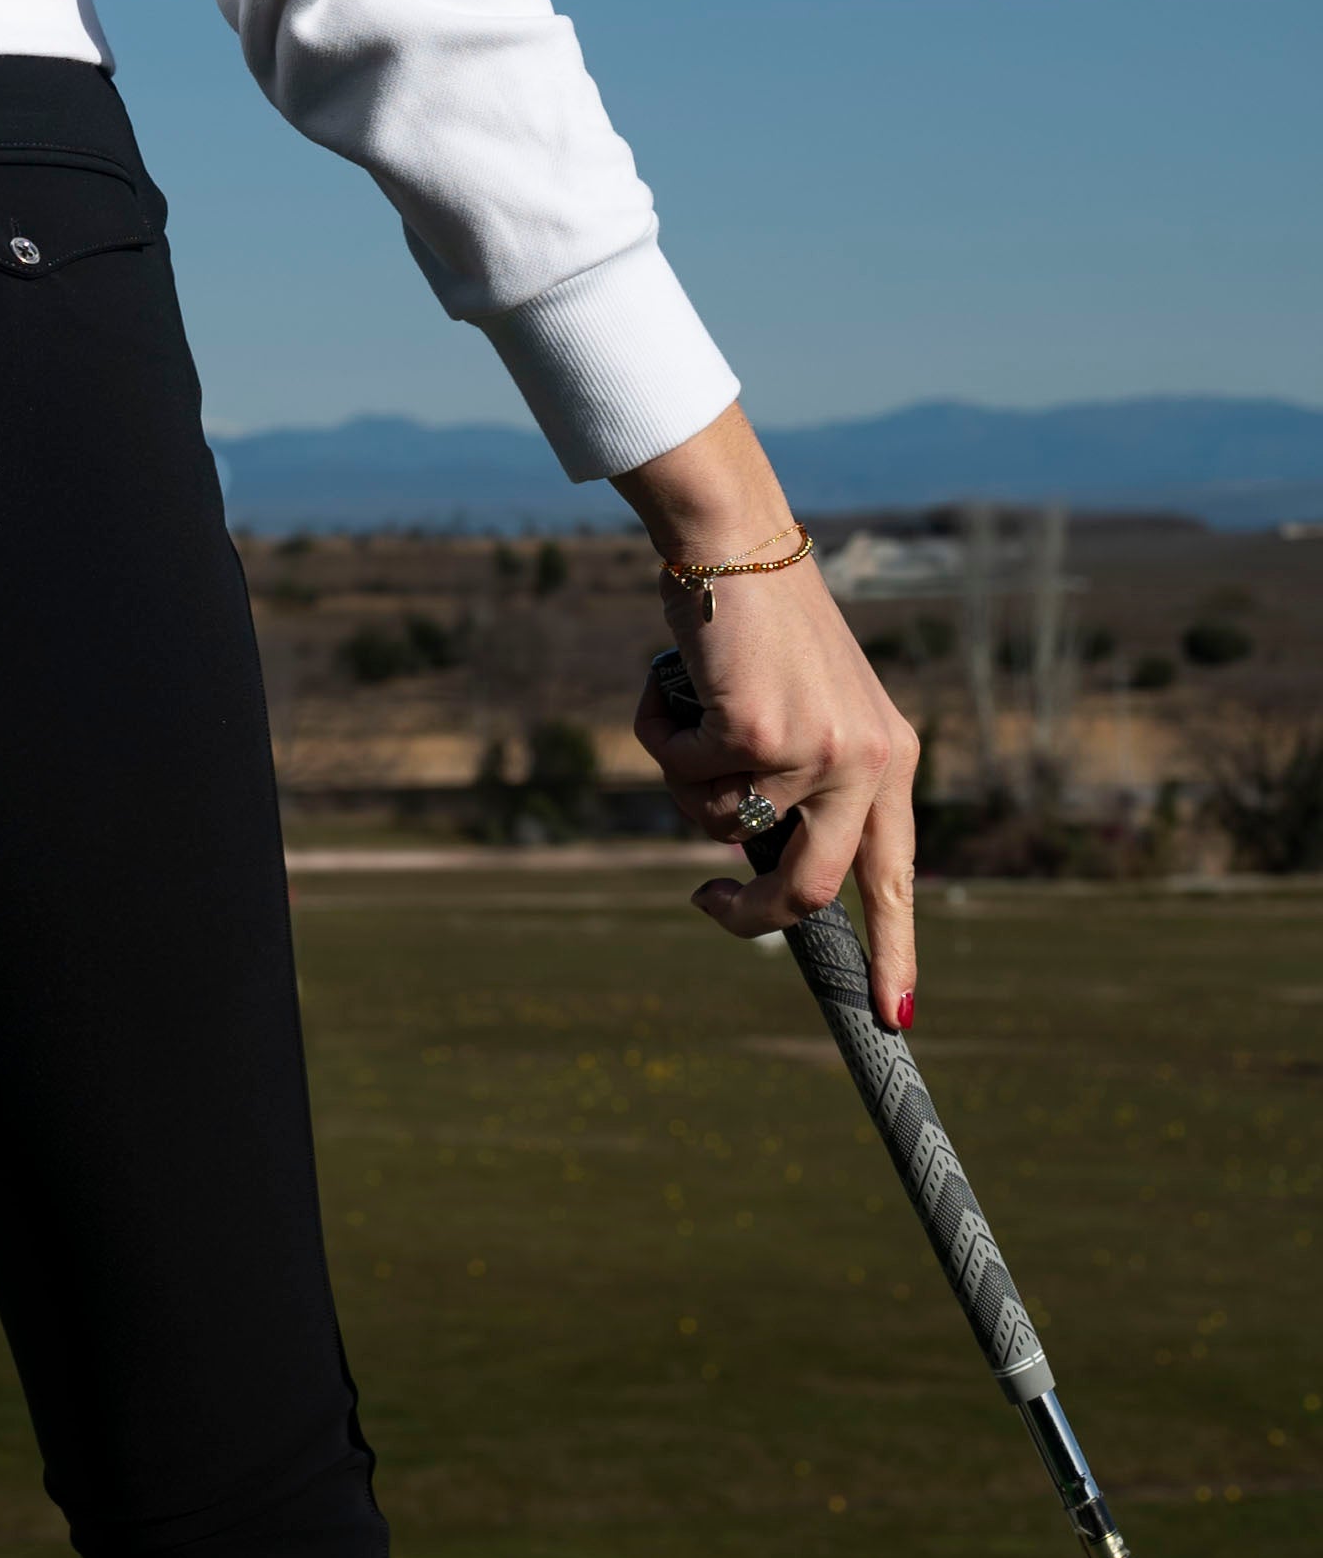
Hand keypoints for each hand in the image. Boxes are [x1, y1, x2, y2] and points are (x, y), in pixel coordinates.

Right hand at [616, 401, 918, 1028]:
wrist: (737, 539)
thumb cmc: (764, 626)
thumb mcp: (812, 709)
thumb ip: (807, 786)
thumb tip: (759, 873)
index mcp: (891, 760)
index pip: (897, 878)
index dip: (897, 954)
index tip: (896, 1018)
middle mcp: (866, 762)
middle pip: (806, 889)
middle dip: (750, 915)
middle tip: (709, 903)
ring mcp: (813, 749)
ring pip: (724, 825)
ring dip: (689, 781)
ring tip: (695, 714)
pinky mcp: (755, 731)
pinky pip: (685, 776)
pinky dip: (661, 737)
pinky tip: (675, 687)